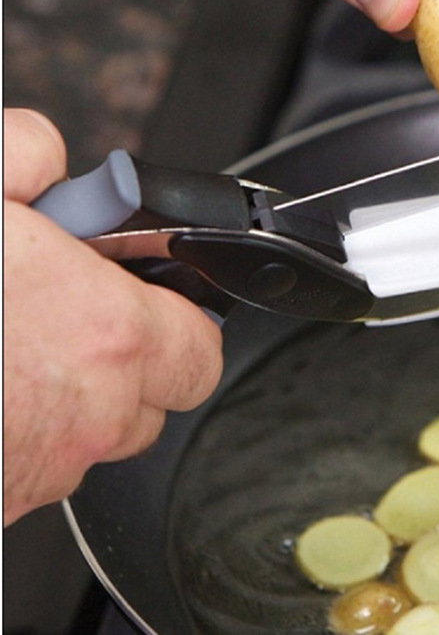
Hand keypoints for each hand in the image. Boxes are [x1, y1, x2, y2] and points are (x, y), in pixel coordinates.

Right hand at [2, 109, 223, 525]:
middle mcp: (92, 413)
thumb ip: (22, 155)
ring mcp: (44, 468)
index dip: (178, 318)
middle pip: (152, 398)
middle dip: (124, 361)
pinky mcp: (2, 502)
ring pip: (94, 437)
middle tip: (69, 320)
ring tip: (13, 353)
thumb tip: (42, 157)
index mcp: (107, 332)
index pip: (199, 345)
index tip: (147, 298)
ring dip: (70, 401)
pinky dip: (20, 436)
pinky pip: (38, 467)